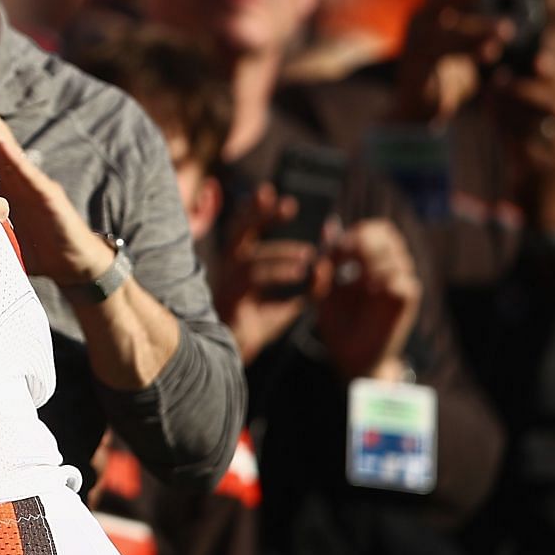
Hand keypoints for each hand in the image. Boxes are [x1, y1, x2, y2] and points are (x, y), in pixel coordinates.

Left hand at [0, 82, 108, 282]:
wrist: (74, 264)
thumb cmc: (39, 249)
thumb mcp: (4, 233)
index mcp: (9, 184)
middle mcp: (21, 178)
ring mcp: (35, 184)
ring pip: (10, 150)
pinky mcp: (48, 196)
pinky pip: (29, 175)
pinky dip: (15, 159)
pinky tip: (2, 146)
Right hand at [211, 184, 311, 363]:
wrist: (238, 354)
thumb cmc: (258, 323)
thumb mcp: (289, 301)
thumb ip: (309, 286)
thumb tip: (328, 267)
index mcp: (238, 262)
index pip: (244, 227)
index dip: (259, 210)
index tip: (284, 200)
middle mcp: (228, 267)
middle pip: (237, 230)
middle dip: (259, 213)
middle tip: (288, 204)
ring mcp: (226, 282)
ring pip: (250, 258)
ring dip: (281, 252)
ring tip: (308, 255)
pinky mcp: (231, 299)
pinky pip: (253, 279)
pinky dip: (279, 272)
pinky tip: (299, 273)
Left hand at [314, 219, 420, 380]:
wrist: (350, 355)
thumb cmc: (338, 319)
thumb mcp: (323, 286)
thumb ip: (326, 259)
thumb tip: (328, 225)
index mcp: (371, 259)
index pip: (375, 228)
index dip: (356, 233)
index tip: (335, 250)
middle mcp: (390, 266)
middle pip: (389, 235)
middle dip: (362, 243)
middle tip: (343, 259)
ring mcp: (401, 282)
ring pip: (396, 256)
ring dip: (370, 264)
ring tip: (353, 283)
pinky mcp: (407, 300)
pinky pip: (402, 280)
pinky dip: (382, 281)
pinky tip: (368, 291)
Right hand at [394, 0, 509, 124]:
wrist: (417, 112)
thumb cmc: (446, 74)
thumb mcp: (466, 43)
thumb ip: (478, 24)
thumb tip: (506, 8)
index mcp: (431, 14)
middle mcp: (419, 24)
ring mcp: (413, 46)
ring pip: (442, 28)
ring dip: (474, 26)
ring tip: (506, 28)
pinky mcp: (414, 68)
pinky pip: (441, 56)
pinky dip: (467, 51)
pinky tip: (491, 52)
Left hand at [484, 50, 554, 231]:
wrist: (542, 199)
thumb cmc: (542, 154)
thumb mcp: (551, 127)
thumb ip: (541, 101)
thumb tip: (520, 68)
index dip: (548, 75)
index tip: (533, 61)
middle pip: (551, 102)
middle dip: (523, 88)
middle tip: (499, 78)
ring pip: (530, 119)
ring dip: (505, 103)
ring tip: (489, 92)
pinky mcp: (537, 168)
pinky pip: (514, 139)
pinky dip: (499, 123)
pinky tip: (487, 111)